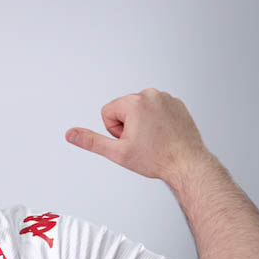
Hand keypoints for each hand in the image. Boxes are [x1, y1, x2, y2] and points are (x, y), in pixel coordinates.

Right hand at [64, 88, 212, 183]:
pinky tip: (164, 135)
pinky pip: (156, 110)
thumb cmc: (157, 158)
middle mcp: (151, 95)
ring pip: (140, 110)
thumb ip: (91, 141)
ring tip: (154, 140)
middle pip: (124, 110)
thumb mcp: (118, 152)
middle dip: (128, 126)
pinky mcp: (176, 104)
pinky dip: (157, 122)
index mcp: (134, 102)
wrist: (187, 163)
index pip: (107, 112)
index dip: (115, 131)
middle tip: (142, 142)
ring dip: (142, 124)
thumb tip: (71, 134)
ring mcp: (166, 98)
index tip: (130, 141)